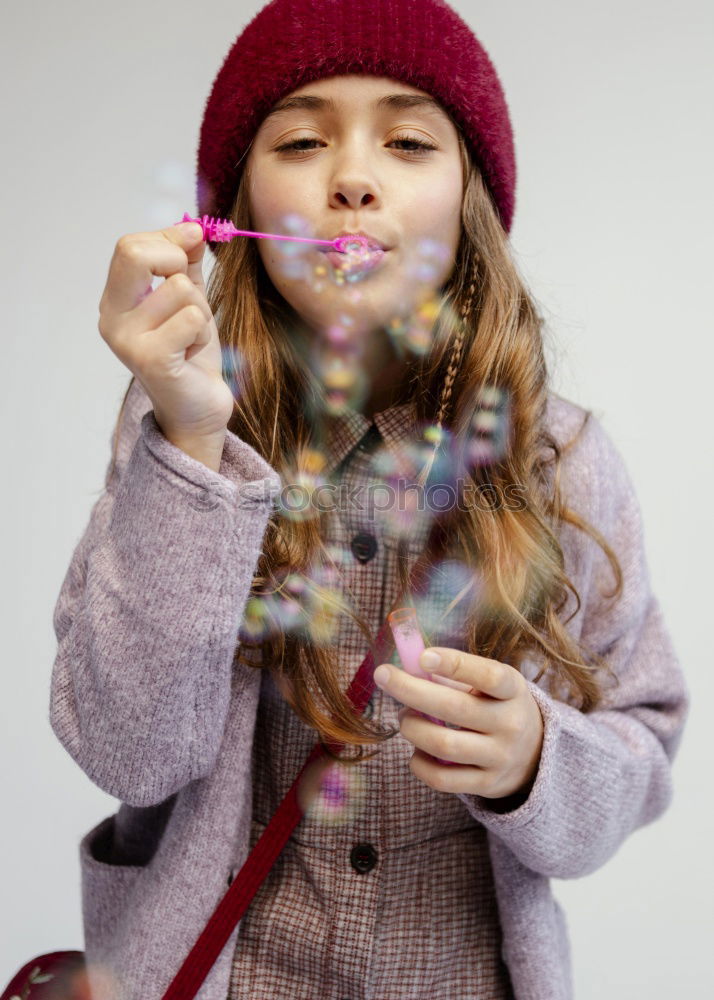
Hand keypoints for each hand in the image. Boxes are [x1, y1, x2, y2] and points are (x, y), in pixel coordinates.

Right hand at [97, 221, 234, 440]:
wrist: (199, 407)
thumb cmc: (192, 353)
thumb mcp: (189, 301)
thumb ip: (186, 264)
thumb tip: (191, 227)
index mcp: (115, 300)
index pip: (130, 245)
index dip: (168, 240)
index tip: (192, 245)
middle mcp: (111, 318)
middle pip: (135, 254)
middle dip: (177, 263)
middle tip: (190, 295)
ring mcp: (127, 340)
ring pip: (181, 288)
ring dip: (201, 311)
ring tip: (193, 337)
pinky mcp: (150, 359)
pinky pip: (190, 317)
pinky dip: (203, 331)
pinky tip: (193, 352)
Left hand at [373, 647, 543, 799]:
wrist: (533, 754)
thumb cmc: (495, 706)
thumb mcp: (488, 685)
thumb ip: (453, 675)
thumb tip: (407, 666)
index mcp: (512, 691)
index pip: (489, 676)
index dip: (456, 665)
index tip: (423, 657)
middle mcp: (510, 724)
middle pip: (455, 708)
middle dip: (410, 691)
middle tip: (384, 676)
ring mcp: (500, 757)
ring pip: (443, 745)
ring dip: (412, 727)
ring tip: (405, 718)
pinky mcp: (486, 784)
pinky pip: (442, 779)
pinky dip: (419, 763)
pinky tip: (416, 751)